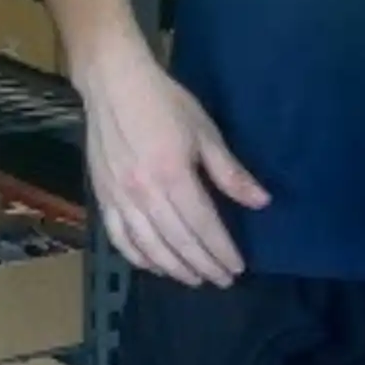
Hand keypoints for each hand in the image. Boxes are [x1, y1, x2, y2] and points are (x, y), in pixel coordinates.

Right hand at [77, 30, 268, 286]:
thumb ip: (230, 172)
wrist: (113, 84)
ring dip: (174, 269)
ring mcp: (120, 198)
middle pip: (178, 242)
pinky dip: (139, 257)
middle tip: (222, 280)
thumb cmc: (165, 103)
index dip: (221, 250)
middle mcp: (145, 194)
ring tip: (194, 280)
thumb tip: (261, 201)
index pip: (203, 226)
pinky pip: (120, 238)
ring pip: (150, 247)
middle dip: (203, 265)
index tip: (237, 267)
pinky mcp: (103, 198)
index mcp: (174, 176)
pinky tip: (155, 266)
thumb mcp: (205, 132)